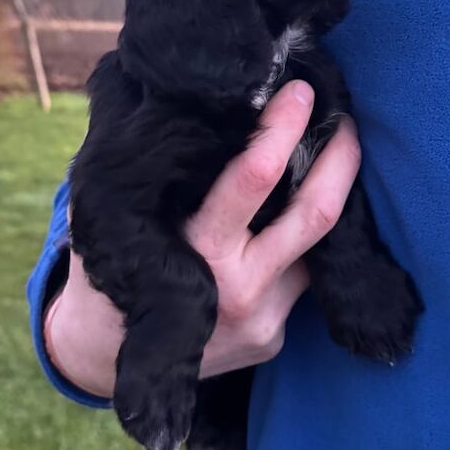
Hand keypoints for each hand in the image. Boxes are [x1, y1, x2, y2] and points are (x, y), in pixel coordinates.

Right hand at [45, 80, 360, 397]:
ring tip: (326, 163)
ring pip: (314, 249)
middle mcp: (237, 288)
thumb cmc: (110, 270)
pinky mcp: (272, 339)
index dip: (282, 129)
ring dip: (323, 202)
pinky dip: (297, 249)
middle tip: (346, 119)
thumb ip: (156, 175)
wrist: (103, 356)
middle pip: (313, 214)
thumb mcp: (120, 218)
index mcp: (197, 252)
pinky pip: (298, 280)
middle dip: (339, 159)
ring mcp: (262, 319)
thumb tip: (189, 108)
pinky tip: (282, 230)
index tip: (301, 93)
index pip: (253, 179)